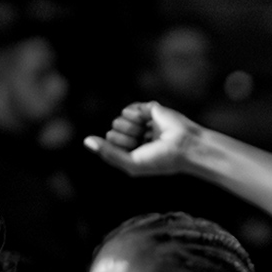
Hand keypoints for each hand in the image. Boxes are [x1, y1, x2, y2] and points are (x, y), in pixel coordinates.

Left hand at [84, 101, 202, 175]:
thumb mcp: (131, 163)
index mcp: (132, 151)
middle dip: (125, 136)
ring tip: (147, 132)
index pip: (110, 143)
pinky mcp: (148, 110)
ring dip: (131, 127)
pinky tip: (148, 120)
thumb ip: (107, 153)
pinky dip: (136, 115)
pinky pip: (129, 109)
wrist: (185, 146)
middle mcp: (135, 137)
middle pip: (112, 130)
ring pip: (119, 119)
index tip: (136, 150)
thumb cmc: (161, 160)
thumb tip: (86, 141)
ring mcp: (142, 123)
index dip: (120, 146)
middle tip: (142, 140)